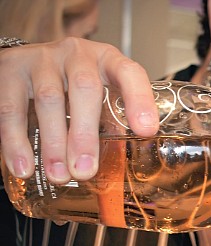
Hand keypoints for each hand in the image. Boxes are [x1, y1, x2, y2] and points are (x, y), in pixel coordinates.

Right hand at [0, 38, 157, 182]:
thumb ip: (111, 121)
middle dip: (85, 133)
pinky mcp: (11, 71)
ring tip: (59, 175)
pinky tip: (24, 166)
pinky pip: (11, 108)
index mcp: (107, 61)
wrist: (27, 62)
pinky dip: (16, 141)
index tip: (146, 130)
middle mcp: (76, 55)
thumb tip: (121, 169)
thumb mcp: (99, 94)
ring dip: (53, 143)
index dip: (139, 99)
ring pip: (49, 100)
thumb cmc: (73, 84)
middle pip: (84, 88)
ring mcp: (42, 60)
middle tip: (86, 169)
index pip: (129, 73)